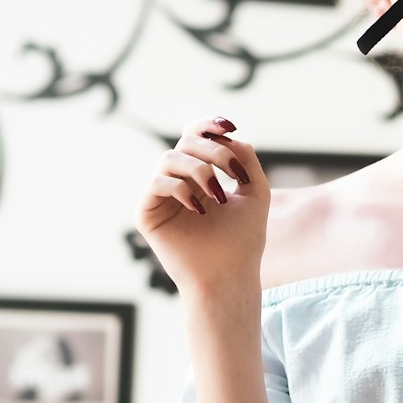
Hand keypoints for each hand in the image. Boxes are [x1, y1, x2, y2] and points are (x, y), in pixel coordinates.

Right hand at [133, 118, 269, 295]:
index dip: (208, 125)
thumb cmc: (244, 240)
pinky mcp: (147, 214)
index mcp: (200, 175)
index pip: (195, 137)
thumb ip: (245, 158)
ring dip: (199, 169)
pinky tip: (200, 208)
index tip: (230, 128)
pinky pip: (156, 183)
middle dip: (213, 151)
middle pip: (186, 142)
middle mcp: (177, 182)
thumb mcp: (255, 192)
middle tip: (234, 173)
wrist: (229, 276)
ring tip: (218, 195)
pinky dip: (180, 189)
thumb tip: (227, 135)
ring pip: (169, 158)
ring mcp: (160, 197)